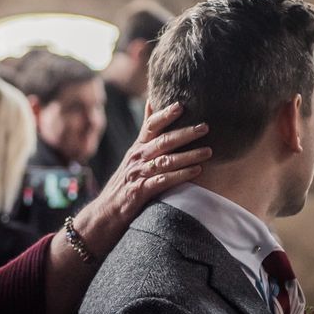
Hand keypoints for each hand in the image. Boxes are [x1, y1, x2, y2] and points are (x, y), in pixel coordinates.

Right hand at [88, 101, 210, 249]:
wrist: (106, 211)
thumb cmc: (125, 181)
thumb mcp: (133, 155)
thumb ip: (145, 132)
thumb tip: (151, 102)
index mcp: (137, 148)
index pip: (150, 126)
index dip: (164, 115)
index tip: (181, 105)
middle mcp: (136, 158)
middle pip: (162, 142)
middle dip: (184, 134)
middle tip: (205, 127)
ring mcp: (138, 174)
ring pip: (165, 161)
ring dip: (188, 156)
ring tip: (208, 151)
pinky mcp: (140, 191)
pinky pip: (163, 181)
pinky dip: (180, 175)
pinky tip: (196, 172)